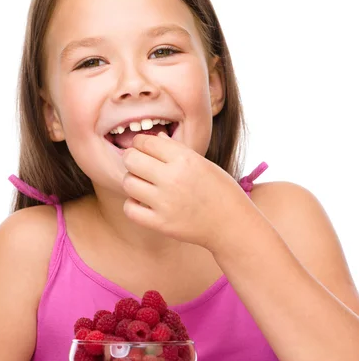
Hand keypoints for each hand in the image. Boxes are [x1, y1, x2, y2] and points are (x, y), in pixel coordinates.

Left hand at [121, 132, 249, 252]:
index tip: (143, 149)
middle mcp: (173, 178)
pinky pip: (129, 209)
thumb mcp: (203, 163)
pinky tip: (143, 203)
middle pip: (131, 159)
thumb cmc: (220, 190)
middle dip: (132, 159)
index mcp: (185, 159)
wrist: (232, 224)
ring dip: (133, 182)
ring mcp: (165, 203)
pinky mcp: (161, 224)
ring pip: (128, 182)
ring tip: (144, 185)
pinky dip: (132, 205)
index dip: (140, 143)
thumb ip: (176, 150)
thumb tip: (155, 137)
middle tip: (139, 165)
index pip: (145, 142)